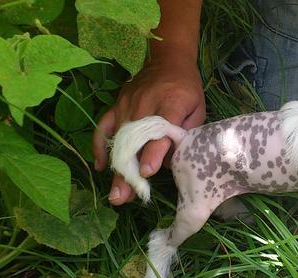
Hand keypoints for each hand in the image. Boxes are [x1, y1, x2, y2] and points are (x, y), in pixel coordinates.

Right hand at [92, 58, 205, 204]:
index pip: (160, 130)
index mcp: (171, 103)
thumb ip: (185, 134)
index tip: (146, 172)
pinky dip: (100, 146)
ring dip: (116, 168)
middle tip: (123, 197)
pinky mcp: (116, 104)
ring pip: (119, 140)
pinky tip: (101, 166)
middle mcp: (145, 103)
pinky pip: (104, 127)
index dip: (153, 152)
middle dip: (128, 171)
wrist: (168, 60)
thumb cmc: (187, 89)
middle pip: (135, 141)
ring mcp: (127, 104)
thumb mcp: (197, 109)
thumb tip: (169, 162)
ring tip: (115, 193)